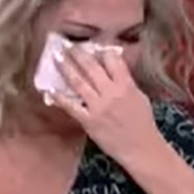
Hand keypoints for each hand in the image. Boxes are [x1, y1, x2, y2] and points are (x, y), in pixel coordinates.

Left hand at [49, 45, 162, 161]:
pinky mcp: (89, 121)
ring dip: (66, 67)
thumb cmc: (143, 123)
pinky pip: (71, 106)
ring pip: (79, 82)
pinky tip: (50, 89)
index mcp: (126, 85)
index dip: (101, 50)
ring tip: (57, 56)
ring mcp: (98, 106)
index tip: (92, 45)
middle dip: (78, 53)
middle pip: (92, 67)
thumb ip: (126, 82)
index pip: (112, 60)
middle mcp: (111, 93)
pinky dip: (59, 97)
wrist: (141, 148)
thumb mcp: (139, 97)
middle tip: (67, 44)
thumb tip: (112, 69)